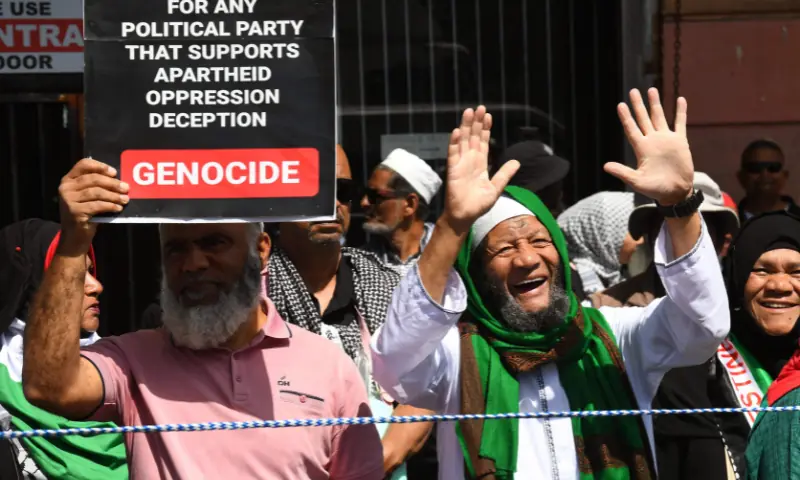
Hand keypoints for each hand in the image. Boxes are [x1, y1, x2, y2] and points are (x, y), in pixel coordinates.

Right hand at [58, 158, 128, 254]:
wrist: (75, 236)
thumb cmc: (86, 213)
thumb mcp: (89, 197)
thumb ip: (98, 186)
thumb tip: (121, 181)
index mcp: (69, 179)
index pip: (83, 164)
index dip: (100, 166)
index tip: (114, 172)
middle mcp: (65, 187)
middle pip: (93, 179)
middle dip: (112, 183)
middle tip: (126, 188)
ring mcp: (68, 200)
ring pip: (96, 192)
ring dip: (114, 195)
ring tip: (125, 199)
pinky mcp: (74, 212)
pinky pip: (97, 205)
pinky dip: (110, 206)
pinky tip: (118, 208)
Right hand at [443, 106, 519, 232]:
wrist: (465, 216)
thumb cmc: (479, 204)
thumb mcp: (496, 188)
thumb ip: (504, 174)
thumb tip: (517, 162)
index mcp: (480, 164)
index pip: (483, 142)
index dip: (486, 129)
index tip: (488, 116)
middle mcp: (470, 160)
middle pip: (473, 137)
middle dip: (477, 122)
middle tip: (480, 107)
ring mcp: (460, 164)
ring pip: (463, 141)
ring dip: (466, 126)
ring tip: (469, 112)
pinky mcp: (453, 170)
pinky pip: (453, 154)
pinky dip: (454, 142)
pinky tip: (457, 131)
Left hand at [604, 88, 693, 205]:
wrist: (675, 192)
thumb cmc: (655, 189)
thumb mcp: (637, 181)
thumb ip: (623, 172)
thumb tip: (605, 166)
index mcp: (642, 149)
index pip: (631, 129)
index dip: (626, 117)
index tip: (621, 105)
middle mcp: (652, 141)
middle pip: (643, 118)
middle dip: (638, 105)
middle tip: (633, 91)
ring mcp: (666, 140)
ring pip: (659, 117)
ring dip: (655, 104)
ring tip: (651, 89)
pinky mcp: (680, 142)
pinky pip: (680, 123)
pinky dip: (680, 112)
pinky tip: (680, 99)